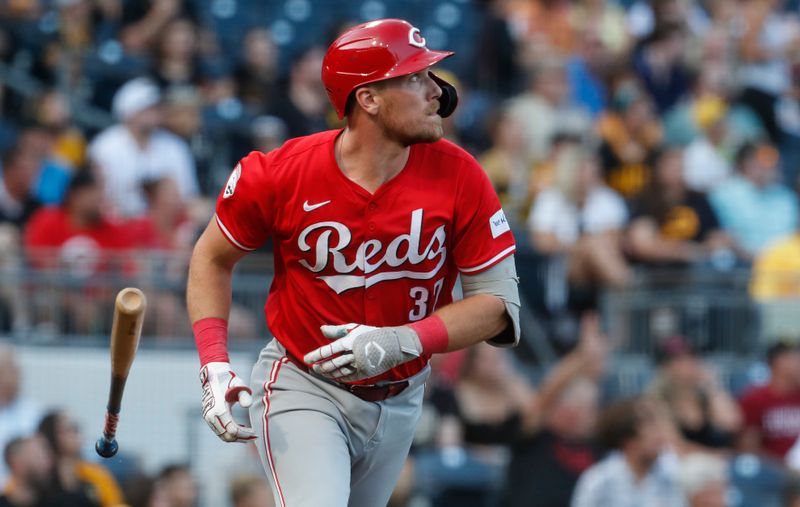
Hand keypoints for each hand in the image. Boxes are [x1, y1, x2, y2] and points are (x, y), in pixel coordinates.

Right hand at [200, 362, 255, 442]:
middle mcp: (211, 415)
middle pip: (227, 436)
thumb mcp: (239, 385)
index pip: (232, 430)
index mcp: (219, 409)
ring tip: (248, 435)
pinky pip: (218, 431)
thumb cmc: (229, 379)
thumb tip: (247, 406)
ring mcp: (208, 417)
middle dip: (241, 438)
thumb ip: (244, 395)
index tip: (255, 433)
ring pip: (222, 435)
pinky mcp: (208, 417)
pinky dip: (229, 433)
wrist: (214, 375)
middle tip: (254, 437)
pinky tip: (240, 428)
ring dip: (235, 437)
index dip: (244, 434)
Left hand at [303, 323, 422, 380]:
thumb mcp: (354, 328)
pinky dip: (339, 377)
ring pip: (339, 372)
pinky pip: (348, 377)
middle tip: (313, 368)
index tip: (307, 359)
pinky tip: (333, 377)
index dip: (316, 355)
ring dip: (328, 373)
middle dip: (320, 366)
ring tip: (320, 372)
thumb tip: (321, 329)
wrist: (393, 344)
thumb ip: (336, 330)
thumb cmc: (371, 333)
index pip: (328, 350)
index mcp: (349, 341)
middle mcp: (353, 354)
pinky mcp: (365, 372)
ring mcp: (359, 365)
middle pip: (332, 363)